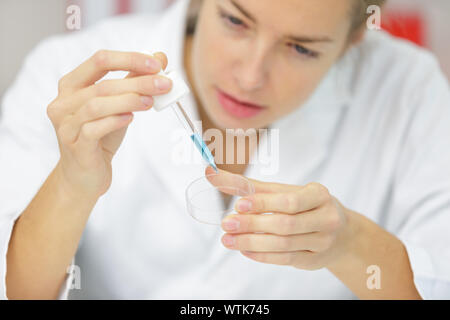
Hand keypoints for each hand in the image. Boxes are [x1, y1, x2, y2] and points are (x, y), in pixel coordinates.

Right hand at [47, 50, 172, 198]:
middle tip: (164, 84)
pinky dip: (114, 121)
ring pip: (96, 105)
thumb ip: (134, 81)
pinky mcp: (75, 147)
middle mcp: (63, 102)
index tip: (156, 64)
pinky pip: (93, 130)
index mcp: (72, 85)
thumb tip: (159, 57)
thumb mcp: (117, 106)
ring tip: (150, 101)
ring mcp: (66, 126)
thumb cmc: (100, 137)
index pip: (100, 60)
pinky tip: (130, 118)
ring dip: (128, 100)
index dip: (129, 59)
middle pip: (102, 85)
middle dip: (138, 82)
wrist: (84, 175)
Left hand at [206, 167, 356, 270]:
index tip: (238, 204)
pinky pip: (285, 259)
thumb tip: (211, 173)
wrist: (339, 232)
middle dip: (252, 225)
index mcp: (319, 194)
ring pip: (284, 245)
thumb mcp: (282, 191)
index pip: (289, 201)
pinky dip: (262, 255)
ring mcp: (323, 242)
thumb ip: (249, 185)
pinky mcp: (314, 260)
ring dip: (252, 242)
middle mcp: (326, 218)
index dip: (263, 203)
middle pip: (285, 224)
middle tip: (226, 224)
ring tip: (228, 240)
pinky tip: (244, 250)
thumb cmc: (304, 206)